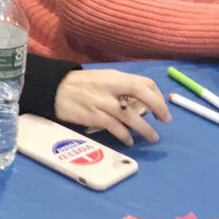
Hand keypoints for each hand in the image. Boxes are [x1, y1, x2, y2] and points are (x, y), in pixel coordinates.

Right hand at [53, 69, 170, 145]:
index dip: (157, 96)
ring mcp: (102, 102)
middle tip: (165, 120)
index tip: (161, 108)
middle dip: (158, 107)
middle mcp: (111, 87)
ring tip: (152, 137)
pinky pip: (115, 128)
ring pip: (130, 116)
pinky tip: (129, 141)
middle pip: (142, 93)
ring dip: (145, 129)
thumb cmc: (80, 85)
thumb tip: (141, 103)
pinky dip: (125, 136)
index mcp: (115, 77)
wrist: (53, 89)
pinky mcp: (93, 116)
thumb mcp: (102, 79)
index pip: (144, 82)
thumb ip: (120, 88)